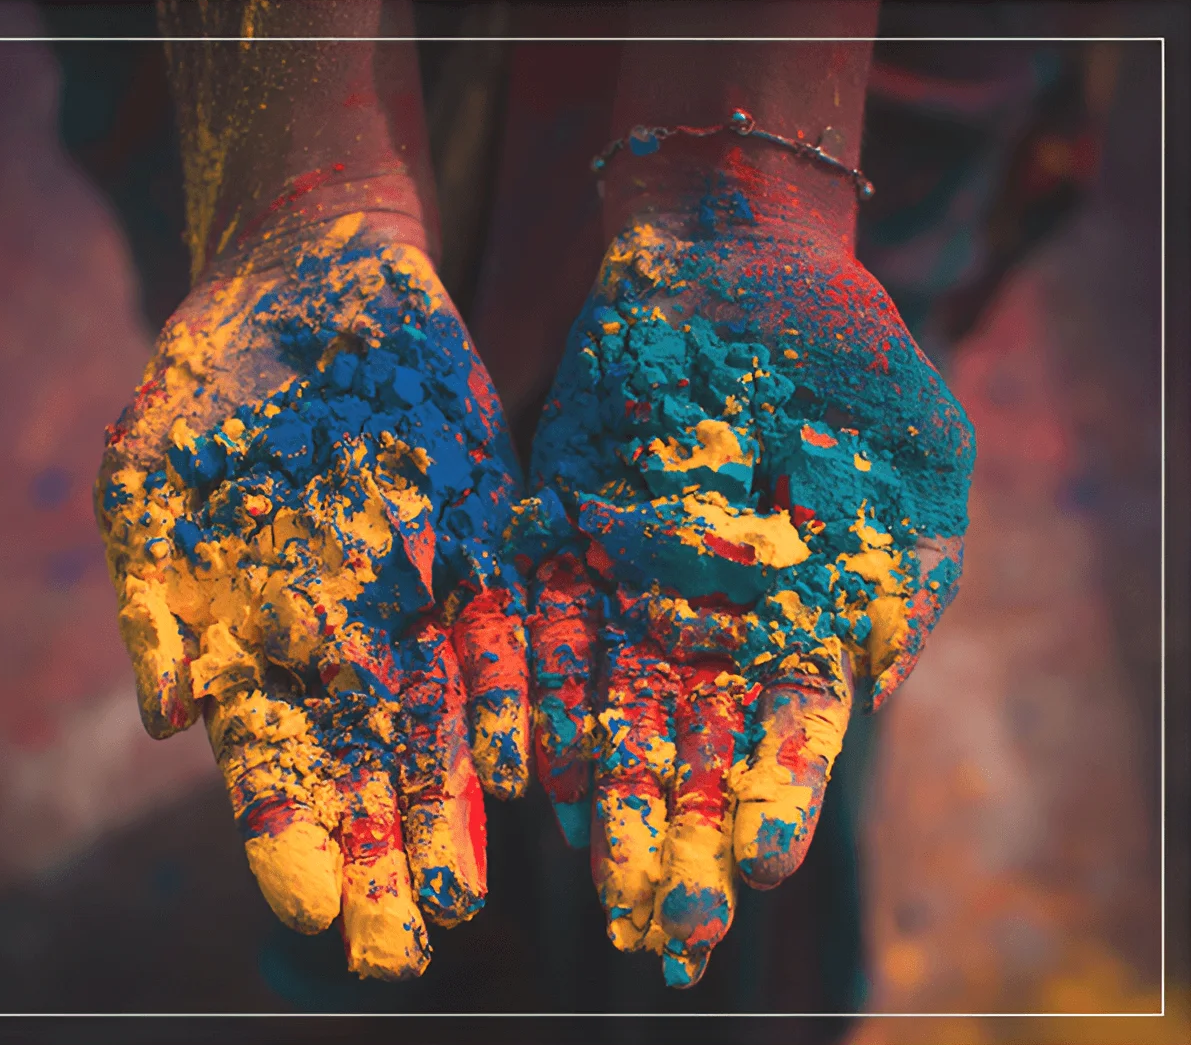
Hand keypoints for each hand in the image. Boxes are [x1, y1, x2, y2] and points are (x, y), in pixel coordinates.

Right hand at [96, 214, 529, 979]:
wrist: (311, 283)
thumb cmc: (211, 379)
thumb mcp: (152, 474)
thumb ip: (155, 598)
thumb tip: (166, 717)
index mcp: (254, 639)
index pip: (273, 765)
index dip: (290, 840)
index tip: (315, 913)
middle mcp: (342, 639)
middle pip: (363, 770)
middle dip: (380, 859)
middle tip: (400, 951)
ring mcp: (419, 598)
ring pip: (438, 722)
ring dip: (449, 805)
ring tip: (462, 892)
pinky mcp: (486, 543)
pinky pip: (507, 632)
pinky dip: (510, 695)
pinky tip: (520, 763)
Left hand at [515, 176, 974, 986]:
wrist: (735, 266)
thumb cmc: (847, 356)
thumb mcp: (914, 457)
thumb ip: (902, 572)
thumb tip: (877, 687)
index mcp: (799, 621)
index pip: (788, 732)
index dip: (776, 797)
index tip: (762, 868)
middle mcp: (706, 625)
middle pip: (691, 746)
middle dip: (682, 834)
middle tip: (666, 925)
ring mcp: (627, 588)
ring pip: (606, 708)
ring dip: (600, 792)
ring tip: (586, 873)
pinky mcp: (557, 542)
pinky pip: (536, 628)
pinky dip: (528, 691)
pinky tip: (518, 760)